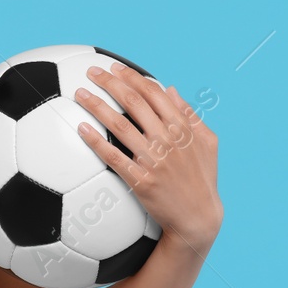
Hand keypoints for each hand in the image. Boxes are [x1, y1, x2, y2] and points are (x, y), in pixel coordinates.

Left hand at [73, 62, 222, 252]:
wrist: (198, 218)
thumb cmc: (204, 179)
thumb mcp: (208, 143)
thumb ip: (191, 114)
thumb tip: (171, 89)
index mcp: (183, 127)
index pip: (154, 93)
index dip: (132, 77)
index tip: (115, 69)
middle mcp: (167, 139)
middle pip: (134, 102)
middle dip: (110, 82)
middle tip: (91, 72)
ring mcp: (153, 160)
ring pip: (119, 125)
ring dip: (97, 105)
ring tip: (80, 94)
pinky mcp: (140, 180)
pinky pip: (113, 157)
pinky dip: (96, 141)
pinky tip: (81, 129)